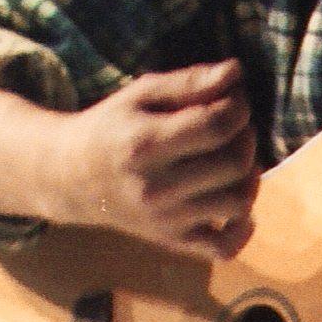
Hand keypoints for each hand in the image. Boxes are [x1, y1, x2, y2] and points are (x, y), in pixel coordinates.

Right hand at [40, 60, 261, 261]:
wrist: (72, 178)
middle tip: (234, 126)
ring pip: (237, 203)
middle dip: (246, 137)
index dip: (238, 107)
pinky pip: (223, 249)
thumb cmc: (112, 127)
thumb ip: (188, 82)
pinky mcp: (171, 241)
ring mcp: (165, 219)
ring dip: (249, 176)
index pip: (217, 125)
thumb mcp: (140, 94)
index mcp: (145, 144)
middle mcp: (156, 187)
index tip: (233, 99)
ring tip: (235, 159)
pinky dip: (242, 229)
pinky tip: (238, 204)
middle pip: (234, 163)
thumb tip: (236, 72)